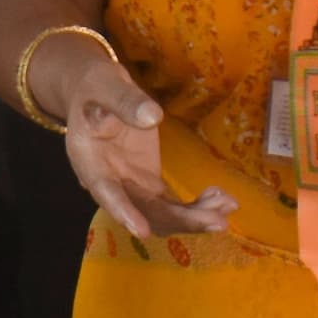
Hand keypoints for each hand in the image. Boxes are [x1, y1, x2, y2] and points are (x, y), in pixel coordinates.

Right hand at [38, 31, 232, 238]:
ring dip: (194, 217)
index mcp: (90, 162)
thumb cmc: (95, 86)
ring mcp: (131, 186)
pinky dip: (197, 206)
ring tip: (228, 205)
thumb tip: (152, 117)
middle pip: (144, 211)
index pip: (106, 191)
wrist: (96, 92)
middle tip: (218, 220)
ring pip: (162, 214)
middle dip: (181, 220)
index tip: (143, 231)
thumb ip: (125, 101)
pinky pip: (173, 205)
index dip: (123, 211)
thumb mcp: (106, 85)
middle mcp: (111, 183)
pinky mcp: (148, 184)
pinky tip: (222, 198)